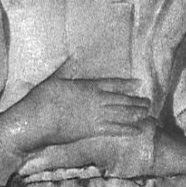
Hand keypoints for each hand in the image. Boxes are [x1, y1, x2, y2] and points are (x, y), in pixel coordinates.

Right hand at [0, 75, 149, 154]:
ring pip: (121, 114)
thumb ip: (67, 69)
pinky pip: (114, 129)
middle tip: (148, 101)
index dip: (126, 84)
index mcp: (86, 86)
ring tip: (147, 113)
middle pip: (121, 100)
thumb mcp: (54, 79)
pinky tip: (138, 130)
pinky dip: (127, 130)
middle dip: (135, 101)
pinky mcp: (92, 131)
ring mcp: (95, 116)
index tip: (138, 83)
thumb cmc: (41, 99)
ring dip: (135, 114)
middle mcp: (95, 101)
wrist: (36, 120)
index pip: (112, 84)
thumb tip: (73, 55)